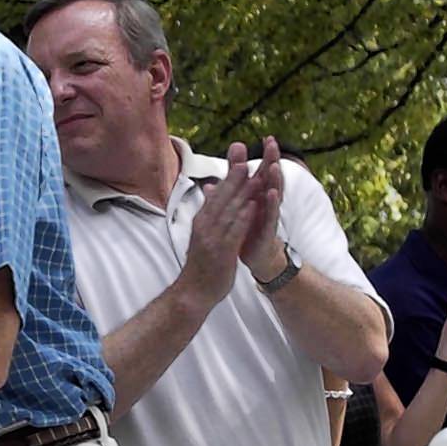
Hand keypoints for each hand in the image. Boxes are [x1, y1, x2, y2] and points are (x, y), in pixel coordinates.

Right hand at [178, 146, 264, 308]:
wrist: (193, 292)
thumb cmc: (201, 264)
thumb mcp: (203, 234)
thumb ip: (210, 212)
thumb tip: (211, 191)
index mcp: (202, 220)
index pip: (217, 191)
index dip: (229, 172)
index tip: (238, 153)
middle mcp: (205, 225)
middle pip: (222, 196)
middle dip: (234, 175)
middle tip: (244, 154)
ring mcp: (212, 238)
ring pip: (229, 211)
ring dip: (242, 192)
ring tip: (253, 174)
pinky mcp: (221, 252)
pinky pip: (233, 232)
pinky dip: (243, 218)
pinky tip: (253, 207)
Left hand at [238, 137, 286, 281]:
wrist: (254, 255)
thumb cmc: (247, 226)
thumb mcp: (237, 205)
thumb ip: (229, 190)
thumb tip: (212, 180)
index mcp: (258, 193)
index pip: (263, 170)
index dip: (266, 155)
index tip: (268, 136)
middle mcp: (266, 200)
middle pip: (271, 177)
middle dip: (272, 160)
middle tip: (273, 143)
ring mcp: (268, 213)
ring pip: (273, 193)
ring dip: (274, 179)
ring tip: (273, 165)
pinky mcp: (268, 228)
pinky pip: (271, 214)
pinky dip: (271, 203)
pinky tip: (271, 193)